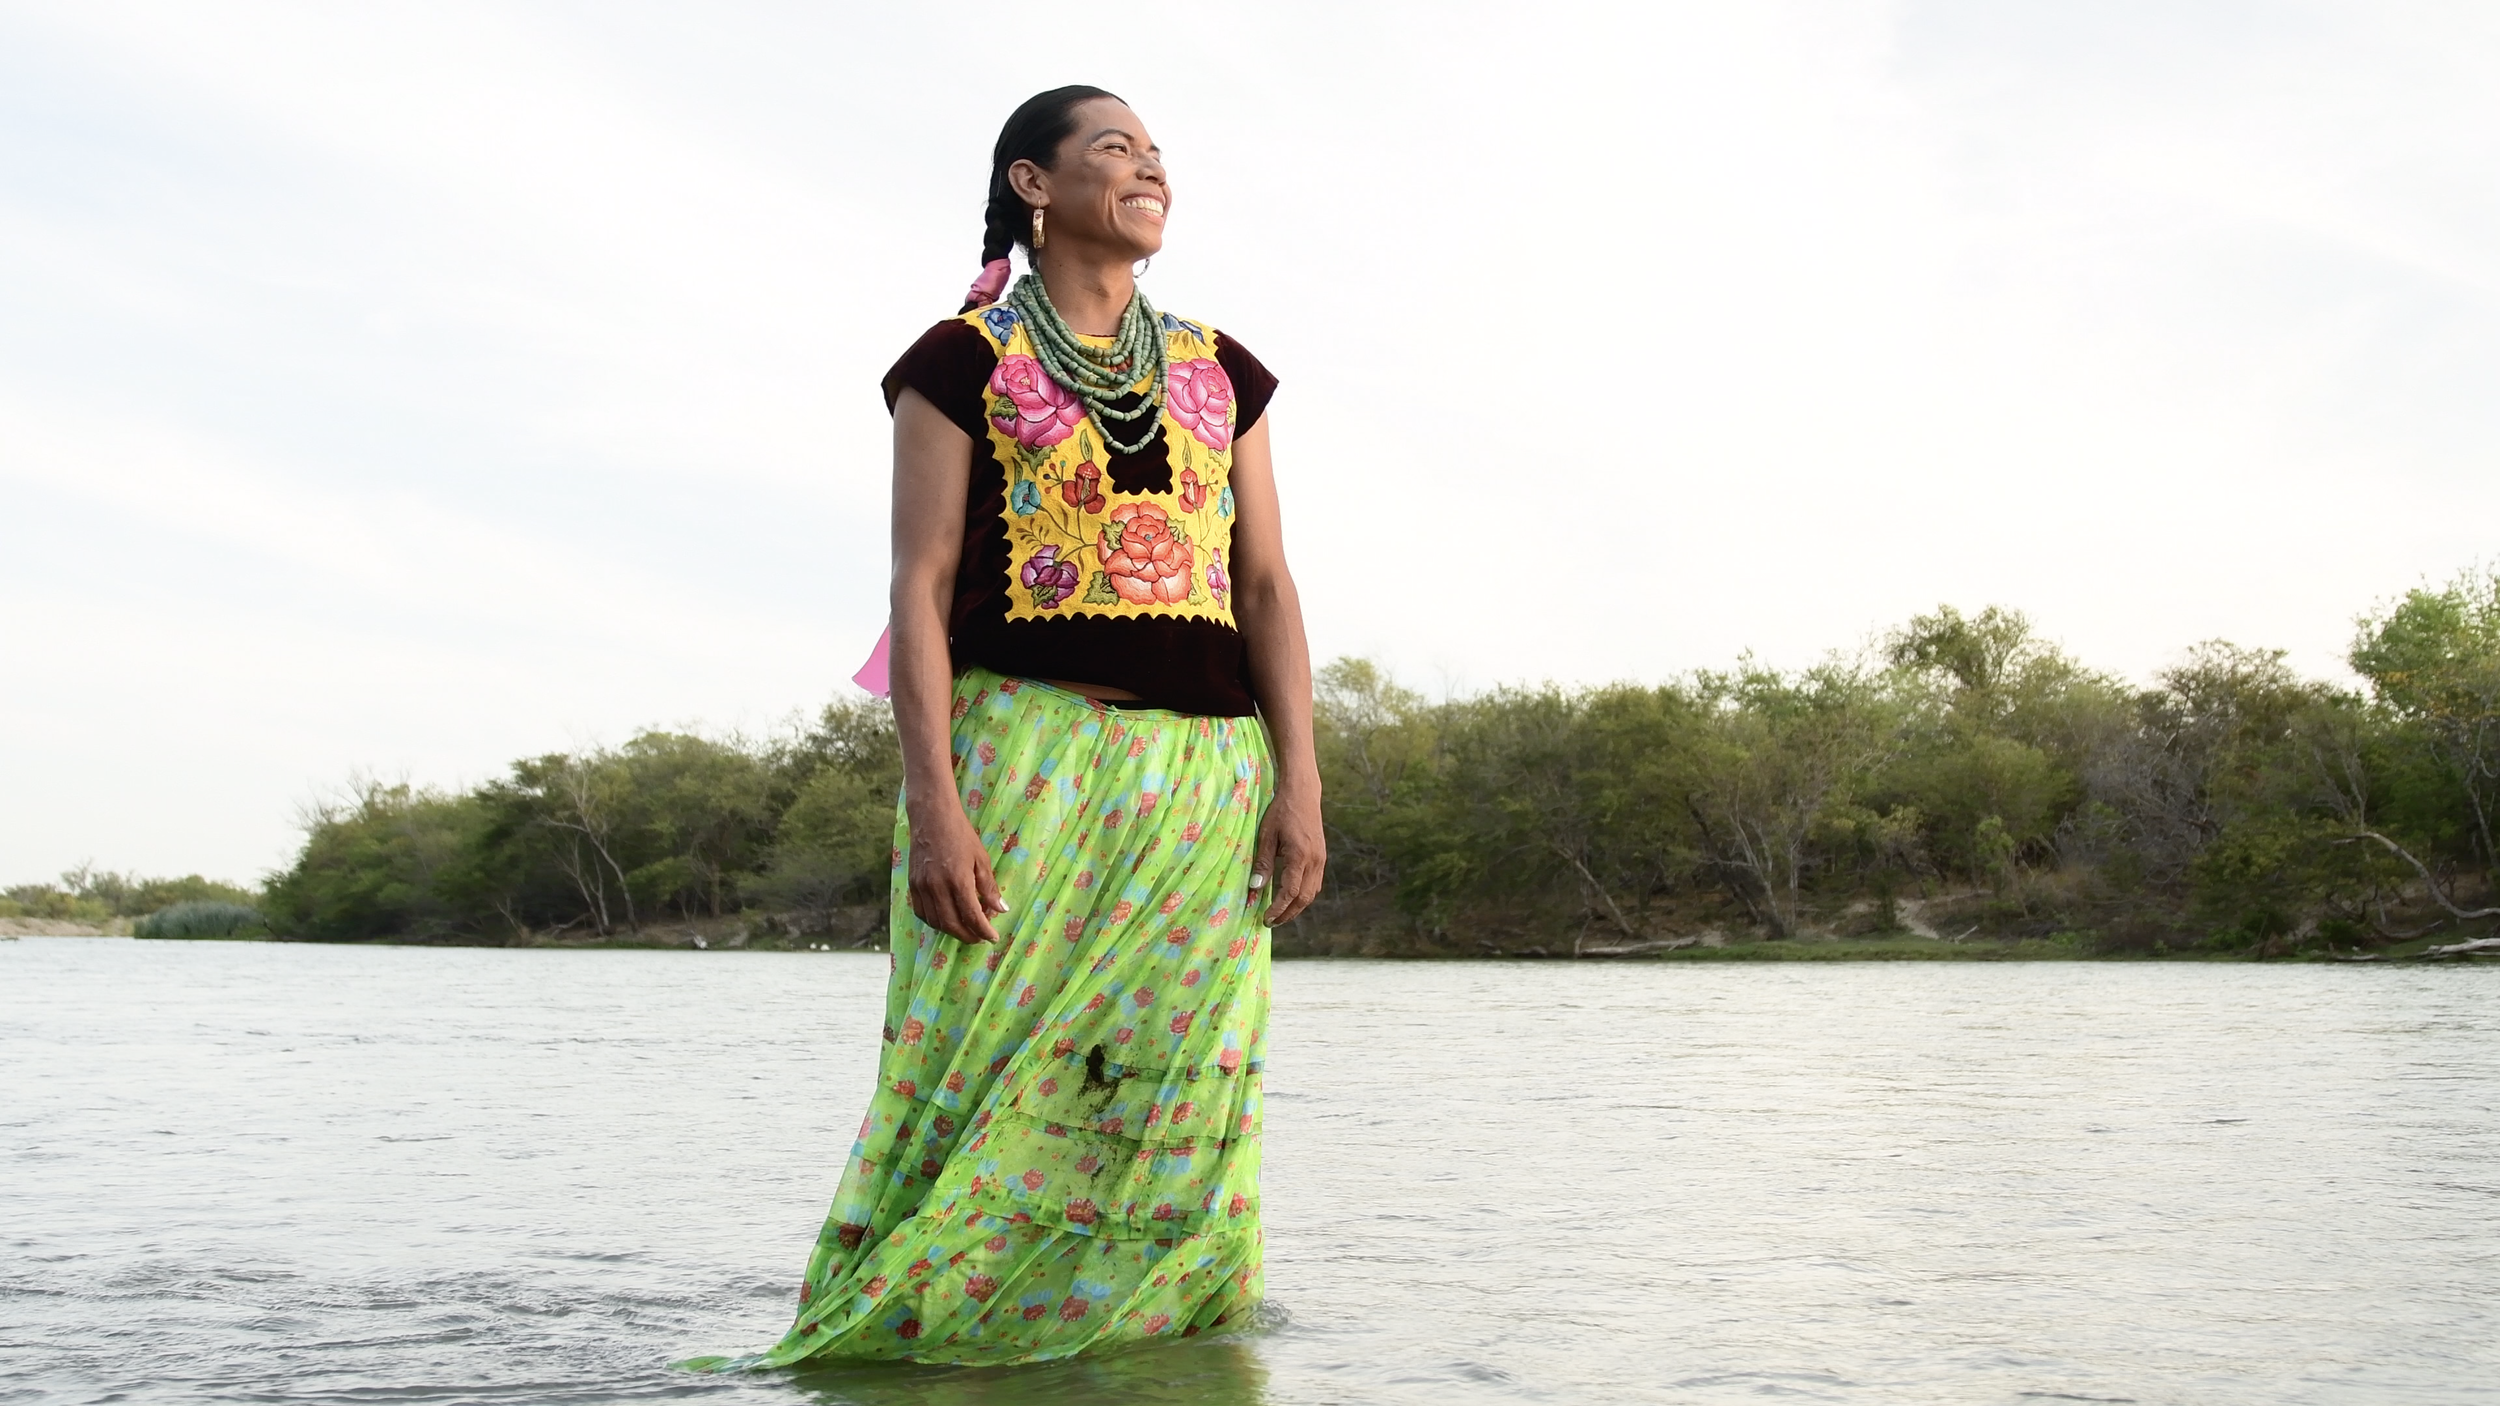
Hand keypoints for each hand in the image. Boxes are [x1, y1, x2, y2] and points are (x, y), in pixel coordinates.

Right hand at [906, 797, 1006, 942]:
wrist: (932, 817)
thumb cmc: (961, 834)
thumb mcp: (981, 859)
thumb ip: (990, 887)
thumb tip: (1002, 909)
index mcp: (958, 880)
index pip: (972, 916)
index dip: (984, 931)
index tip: (993, 937)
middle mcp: (937, 887)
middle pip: (952, 924)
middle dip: (968, 936)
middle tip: (980, 938)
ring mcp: (922, 887)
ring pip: (936, 922)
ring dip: (951, 931)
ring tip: (965, 929)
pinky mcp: (912, 885)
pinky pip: (922, 913)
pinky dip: (935, 921)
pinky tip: (946, 919)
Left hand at [1249, 783, 1324, 926]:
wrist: (1302, 793)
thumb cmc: (1281, 811)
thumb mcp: (1266, 835)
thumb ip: (1263, 862)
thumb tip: (1255, 888)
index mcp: (1300, 855)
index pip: (1290, 891)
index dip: (1278, 908)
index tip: (1266, 918)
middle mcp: (1314, 860)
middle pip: (1304, 898)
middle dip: (1288, 913)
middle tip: (1271, 922)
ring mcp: (1321, 859)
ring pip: (1312, 892)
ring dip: (1297, 906)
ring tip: (1280, 913)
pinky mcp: (1321, 856)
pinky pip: (1315, 883)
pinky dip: (1304, 895)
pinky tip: (1291, 896)